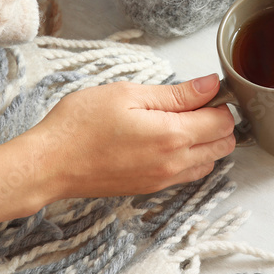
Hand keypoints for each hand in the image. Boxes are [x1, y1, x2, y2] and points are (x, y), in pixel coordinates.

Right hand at [0, 75, 234, 229]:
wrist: (49, 164)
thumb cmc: (80, 125)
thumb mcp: (128, 94)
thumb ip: (176, 93)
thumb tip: (211, 86)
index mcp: (172, 135)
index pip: (223, 122)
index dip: (220, 102)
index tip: (205, 91)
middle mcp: (174, 162)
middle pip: (224, 145)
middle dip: (219, 122)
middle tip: (194, 104)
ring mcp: (163, 180)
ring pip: (210, 162)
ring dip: (207, 142)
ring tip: (180, 121)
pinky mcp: (151, 188)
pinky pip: (188, 174)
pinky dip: (192, 157)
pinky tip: (169, 140)